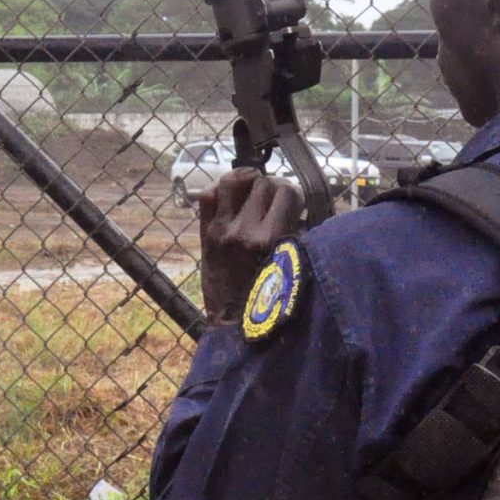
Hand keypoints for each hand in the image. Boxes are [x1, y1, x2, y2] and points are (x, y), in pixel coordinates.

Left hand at [196, 166, 304, 323]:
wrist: (233, 320)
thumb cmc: (270, 295)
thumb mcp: (290, 262)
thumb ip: (294, 232)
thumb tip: (295, 205)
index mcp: (272, 239)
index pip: (287, 192)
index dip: (294, 193)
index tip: (293, 203)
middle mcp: (245, 230)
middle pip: (263, 183)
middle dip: (272, 187)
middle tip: (272, 199)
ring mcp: (221, 230)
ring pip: (233, 181)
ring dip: (245, 179)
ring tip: (251, 186)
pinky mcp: (205, 233)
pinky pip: (207, 196)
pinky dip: (219, 190)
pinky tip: (230, 195)